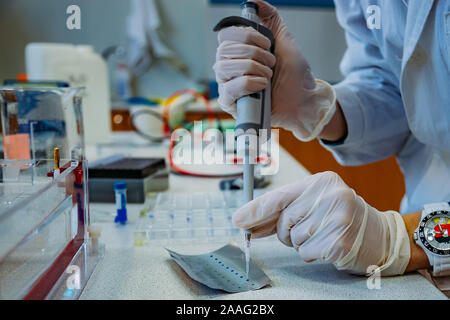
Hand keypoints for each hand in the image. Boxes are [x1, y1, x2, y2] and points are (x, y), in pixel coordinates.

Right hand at [213, 0, 336, 140]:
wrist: (303, 100)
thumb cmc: (294, 75)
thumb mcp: (284, 40)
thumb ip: (270, 18)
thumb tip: (254, 0)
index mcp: (238, 51)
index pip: (225, 35)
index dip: (245, 36)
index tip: (266, 43)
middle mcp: (229, 66)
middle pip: (224, 49)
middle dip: (253, 53)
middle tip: (271, 62)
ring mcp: (227, 85)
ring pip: (224, 67)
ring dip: (252, 68)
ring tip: (268, 75)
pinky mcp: (230, 103)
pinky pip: (229, 89)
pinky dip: (248, 83)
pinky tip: (262, 86)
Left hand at [232, 171, 410, 275]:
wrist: (380, 235)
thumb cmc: (340, 217)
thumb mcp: (314, 204)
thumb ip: (283, 209)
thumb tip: (248, 220)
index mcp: (320, 182)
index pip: (279, 196)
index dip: (255, 210)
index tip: (238, 220)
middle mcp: (329, 196)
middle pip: (284, 221)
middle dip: (287, 231)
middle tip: (307, 229)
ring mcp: (336, 218)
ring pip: (294, 239)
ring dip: (302, 243)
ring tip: (322, 235)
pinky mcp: (339, 241)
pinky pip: (306, 253)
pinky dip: (313, 254)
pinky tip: (328, 245)